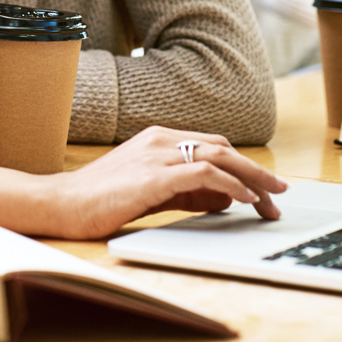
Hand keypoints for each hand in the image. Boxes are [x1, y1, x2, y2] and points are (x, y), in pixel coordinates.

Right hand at [41, 127, 286, 240]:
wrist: (62, 203)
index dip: (243, 167)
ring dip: (252, 178)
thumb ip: (187, 192)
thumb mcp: (152, 192)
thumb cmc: (100, 199)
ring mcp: (157, 155)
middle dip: (256, 172)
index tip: (264, 189)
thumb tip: (225, 199)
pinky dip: (230, 185)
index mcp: (158, 138)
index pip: (213, 146)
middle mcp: (161, 139)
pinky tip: (245, 199)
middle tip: (280, 192)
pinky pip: (204, 174)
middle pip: (223, 148)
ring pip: (219, 157)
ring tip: (271, 198)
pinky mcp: (153, 175)